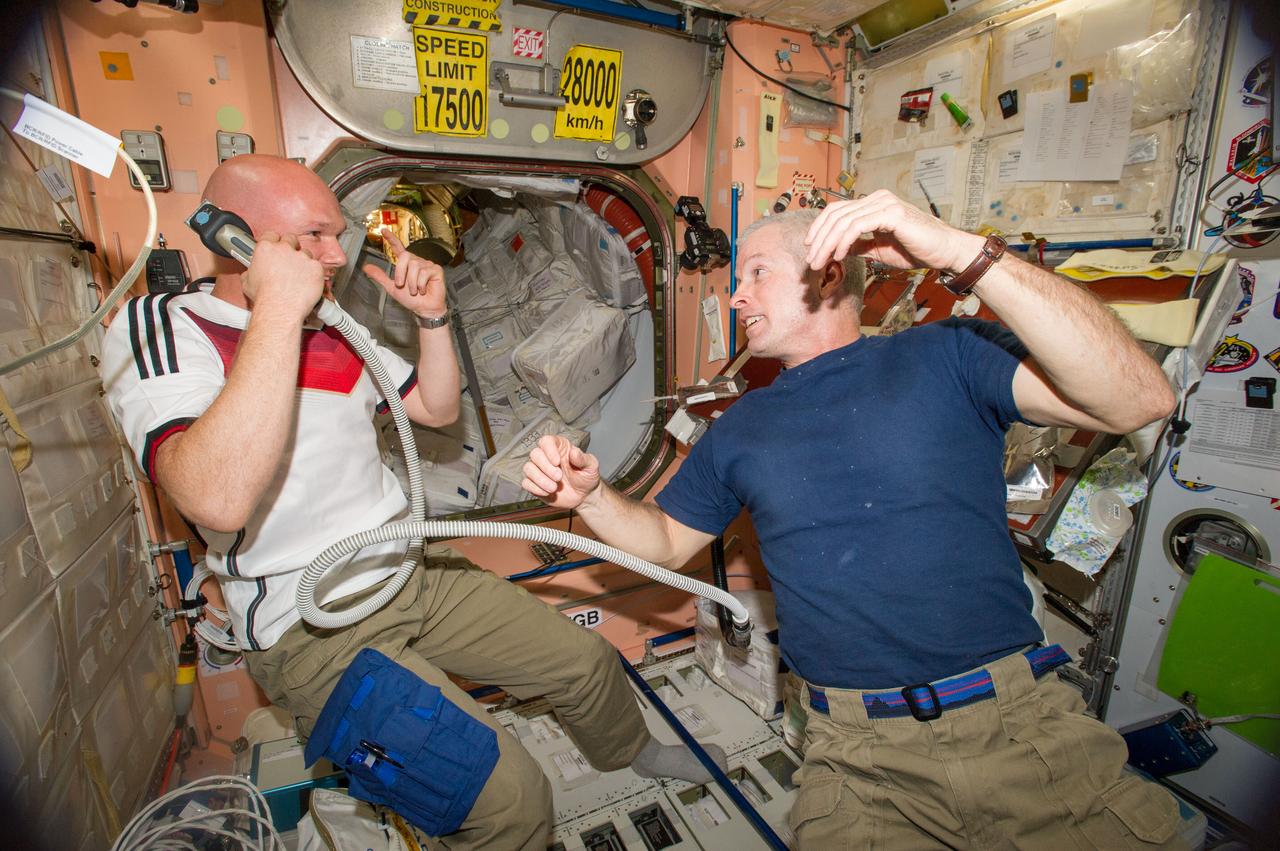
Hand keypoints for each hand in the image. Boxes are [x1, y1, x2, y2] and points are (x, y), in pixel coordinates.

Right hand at [242, 232, 324, 321]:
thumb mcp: (247, 283)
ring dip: (303, 262)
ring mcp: (302, 257)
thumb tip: (250, 273)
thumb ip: (251, 272)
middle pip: (291, 239)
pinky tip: (307, 284)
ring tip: (299, 277)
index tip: (276, 248)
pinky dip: (314, 274)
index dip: (274, 242)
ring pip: (306, 253)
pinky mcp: (316, 267)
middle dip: (291, 247)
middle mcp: (284, 249)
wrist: (280, 309)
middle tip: (289, 261)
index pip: (271, 235)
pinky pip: (317, 267)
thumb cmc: (264, 298)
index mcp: (266, 249)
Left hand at [364, 228, 447, 319]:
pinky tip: (423, 289)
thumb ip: (381, 276)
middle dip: (400, 272)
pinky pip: (425, 273)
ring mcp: (427, 265)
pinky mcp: (436, 270)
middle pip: (405, 257)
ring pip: (414, 266)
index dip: (391, 238)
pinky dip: (421, 284)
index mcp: (406, 264)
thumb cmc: (412, 299)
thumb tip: (366, 268)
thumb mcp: (392, 288)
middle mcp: (416, 262)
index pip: (398, 248)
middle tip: (401, 284)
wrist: (424, 309)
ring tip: (415, 290)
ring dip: (411, 282)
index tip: (383, 230)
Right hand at [522, 435, 600, 509]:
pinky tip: (547, 492)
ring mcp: (539, 470)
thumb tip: (574, 452)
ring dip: (540, 479)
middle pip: (535, 454)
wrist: (584, 496)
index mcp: (560, 447)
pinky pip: (526, 483)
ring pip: (528, 468)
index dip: (549, 450)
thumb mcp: (591, 466)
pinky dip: (535, 488)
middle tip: (559, 478)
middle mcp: (546, 457)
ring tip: (554, 488)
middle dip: (546, 467)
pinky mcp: (535, 484)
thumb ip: (583, 459)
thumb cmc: (587, 477)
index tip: (557, 462)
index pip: (546, 441)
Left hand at [804, 190, 985, 273]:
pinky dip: (844, 241)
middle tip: (811, 261)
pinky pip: (858, 226)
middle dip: (819, 239)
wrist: (944, 252)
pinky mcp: (891, 213)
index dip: (820, 228)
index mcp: (874, 203)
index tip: (810, 247)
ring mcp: (884, 203)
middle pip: (836, 214)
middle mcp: (877, 198)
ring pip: (844, 221)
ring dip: (827, 244)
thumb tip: (838, 249)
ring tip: (819, 262)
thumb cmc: (916, 250)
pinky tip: (838, 255)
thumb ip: (859, 245)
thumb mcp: (879, 249)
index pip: (838, 210)